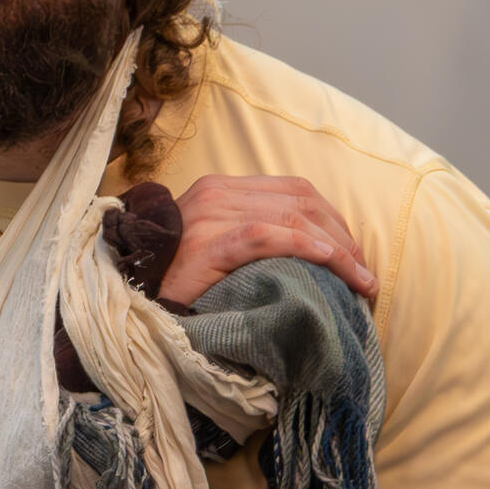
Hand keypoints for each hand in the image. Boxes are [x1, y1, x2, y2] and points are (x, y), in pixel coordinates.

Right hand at [160, 175, 377, 308]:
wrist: (126, 299)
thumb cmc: (170, 280)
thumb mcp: (208, 246)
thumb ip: (245, 236)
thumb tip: (300, 252)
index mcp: (218, 189)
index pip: (292, 190)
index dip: (332, 220)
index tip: (353, 255)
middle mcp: (215, 193)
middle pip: (301, 200)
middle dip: (343, 236)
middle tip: (363, 274)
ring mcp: (210, 216)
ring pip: (293, 217)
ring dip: (338, 249)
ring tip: (359, 280)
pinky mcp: (207, 243)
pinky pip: (267, 236)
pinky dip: (306, 247)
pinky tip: (329, 264)